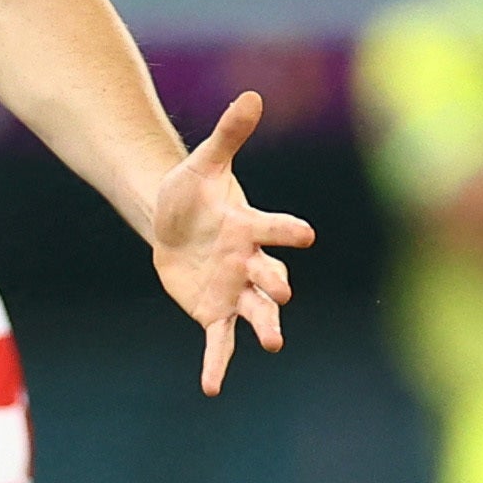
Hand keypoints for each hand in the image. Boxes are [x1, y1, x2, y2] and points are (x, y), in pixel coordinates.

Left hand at [143, 90, 316, 393]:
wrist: (174, 223)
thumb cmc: (193, 191)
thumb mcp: (203, 163)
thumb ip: (228, 134)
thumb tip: (252, 94)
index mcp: (248, 226)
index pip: (273, 228)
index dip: (287, 231)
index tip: (307, 235)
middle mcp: (248, 262)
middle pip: (267, 274)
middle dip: (274, 283)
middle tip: (282, 292)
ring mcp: (234, 290)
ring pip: (254, 311)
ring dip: (264, 325)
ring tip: (272, 341)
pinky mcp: (214, 312)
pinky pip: (220, 341)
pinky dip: (218, 363)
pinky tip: (213, 387)